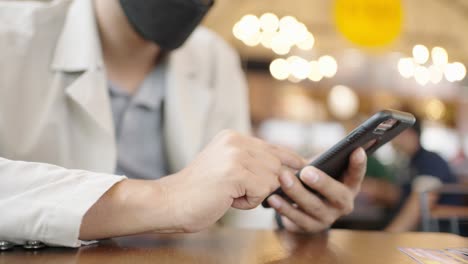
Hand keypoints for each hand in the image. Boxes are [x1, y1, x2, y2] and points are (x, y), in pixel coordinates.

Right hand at [159, 130, 305, 232]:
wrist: (170, 202)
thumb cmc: (200, 192)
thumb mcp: (227, 168)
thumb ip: (251, 163)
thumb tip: (286, 171)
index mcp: (234, 137)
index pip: (274, 147)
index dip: (291, 160)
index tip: (304, 167)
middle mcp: (236, 140)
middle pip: (277, 164)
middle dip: (268, 185)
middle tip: (242, 193)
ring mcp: (236, 154)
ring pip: (272, 178)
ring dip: (256, 194)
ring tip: (231, 194)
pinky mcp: (236, 171)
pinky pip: (263, 190)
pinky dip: (249, 202)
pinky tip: (229, 199)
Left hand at [266, 148, 366, 232]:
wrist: (304, 210)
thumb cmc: (314, 180)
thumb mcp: (321, 170)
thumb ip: (323, 162)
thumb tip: (312, 155)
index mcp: (349, 186)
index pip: (357, 175)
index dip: (358, 164)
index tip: (357, 149)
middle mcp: (343, 205)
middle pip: (337, 195)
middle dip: (322, 183)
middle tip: (306, 171)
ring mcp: (327, 219)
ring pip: (313, 206)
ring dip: (297, 192)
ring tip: (283, 178)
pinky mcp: (310, 227)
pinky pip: (296, 219)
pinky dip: (284, 207)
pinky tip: (273, 198)